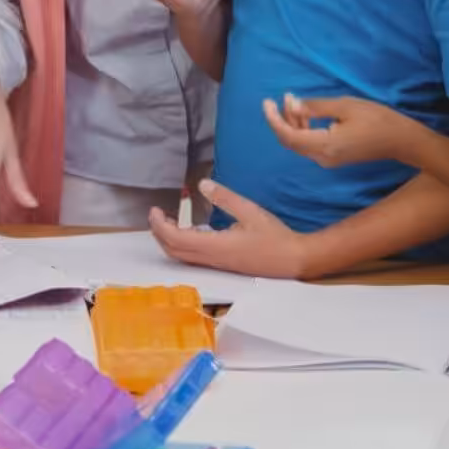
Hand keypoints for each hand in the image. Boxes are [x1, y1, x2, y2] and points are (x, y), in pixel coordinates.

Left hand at [147, 179, 309, 279]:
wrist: (294, 260)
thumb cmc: (274, 236)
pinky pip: (193, 258)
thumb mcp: (250, 211)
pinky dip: (182, 245)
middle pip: (174, 251)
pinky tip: (190, 231)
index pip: (177, 240)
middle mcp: (212, 259)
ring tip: (169, 220)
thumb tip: (201, 184)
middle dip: (159, 233)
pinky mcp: (222, 265)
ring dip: (170, 240)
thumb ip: (225, 198)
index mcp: (216, 246)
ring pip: (182, 257)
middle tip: (156, 213)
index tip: (155, 210)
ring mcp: (216, 264)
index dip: (160, 226)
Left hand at [262, 93, 411, 167]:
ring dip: (292, 122)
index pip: (288, 135)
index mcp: (324, 145)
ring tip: (293, 99)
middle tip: (280, 98)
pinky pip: (309, 144)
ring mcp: (327, 160)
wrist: (401, 141)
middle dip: (281, 119)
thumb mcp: (345, 106)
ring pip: (299, 143)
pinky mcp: (333, 158)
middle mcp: (322, 158)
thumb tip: (291, 105)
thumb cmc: (376, 120)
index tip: (267, 102)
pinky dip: (303, 129)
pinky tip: (306, 113)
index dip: (273, 119)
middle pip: (290, 141)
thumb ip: (315, 107)